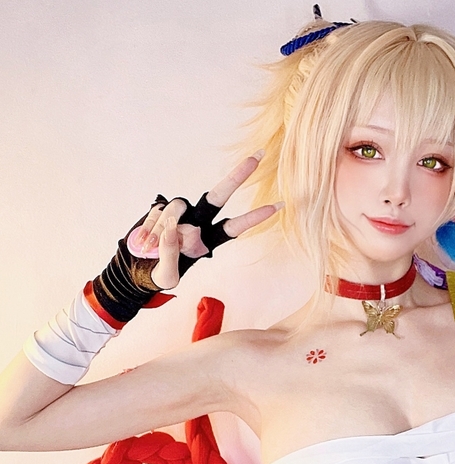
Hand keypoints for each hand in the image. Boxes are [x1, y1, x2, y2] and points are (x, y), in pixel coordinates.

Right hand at [92, 153, 280, 321]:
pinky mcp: (161, 208)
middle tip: (260, 155)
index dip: (254, 217)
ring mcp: (180, 213)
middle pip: (219, 196)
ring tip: (152, 248)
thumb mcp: (168, 275)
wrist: (135, 270)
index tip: (278, 206)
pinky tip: (145, 243)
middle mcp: (198, 222)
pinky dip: (150, 228)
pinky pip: (158, 212)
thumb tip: (179, 229)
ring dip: (164, 228)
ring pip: (177, 208)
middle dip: (239, 175)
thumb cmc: (159, 275)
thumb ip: (172, 254)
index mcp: (208, 241)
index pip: (234, 227)